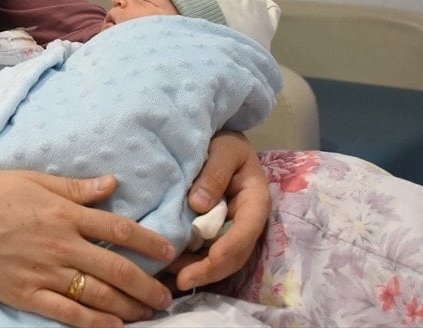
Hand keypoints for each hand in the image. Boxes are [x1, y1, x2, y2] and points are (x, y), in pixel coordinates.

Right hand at [0, 171, 175, 327]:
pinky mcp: (28, 295)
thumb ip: (75, 187)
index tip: (169, 253)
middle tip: (167, 296)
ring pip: (98, 294)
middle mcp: (61, 244)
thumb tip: (112, 184)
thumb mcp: (34, 180)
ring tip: (149, 313)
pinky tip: (114, 327)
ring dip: (128, 305)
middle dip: (146, 283)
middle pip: (115, 267)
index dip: (148, 241)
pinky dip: (94, 322)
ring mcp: (45, 272)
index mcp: (64, 213)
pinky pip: (68, 313)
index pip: (118, 228)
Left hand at [166, 130, 269, 291]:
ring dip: (197, 272)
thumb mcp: (223, 150)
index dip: (229, 249)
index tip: (209, 261)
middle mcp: (246, 222)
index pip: (247, 231)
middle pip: (234, 255)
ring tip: (167, 278)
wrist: (218, 142)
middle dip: (210, 271)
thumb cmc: (224, 143)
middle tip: (181, 281)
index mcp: (256, 201)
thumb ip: (213, 174)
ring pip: (219, 260)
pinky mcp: (214, 234)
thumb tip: (198, 205)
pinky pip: (205, 254)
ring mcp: (230, 230)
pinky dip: (189, 264)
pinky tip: (166, 270)